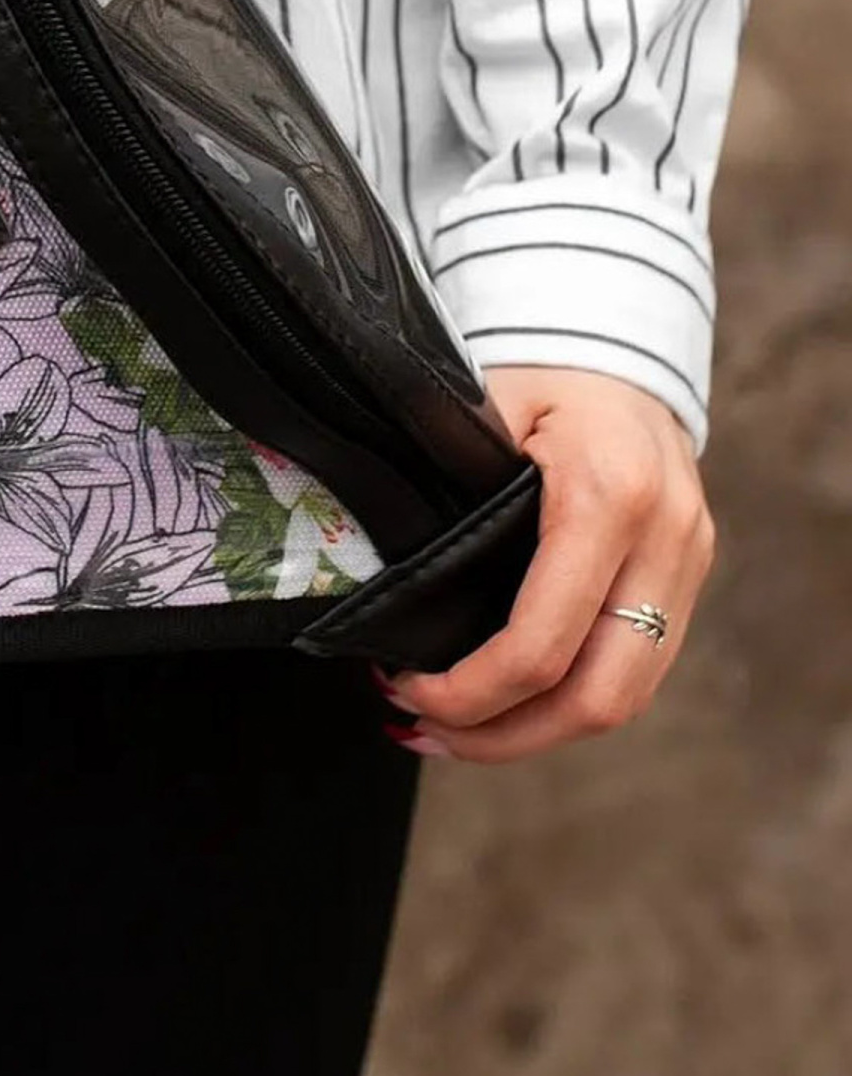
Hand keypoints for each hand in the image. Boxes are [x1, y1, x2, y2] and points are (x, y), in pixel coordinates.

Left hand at [381, 365, 713, 762]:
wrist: (616, 339)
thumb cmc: (537, 372)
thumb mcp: (483, 408)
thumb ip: (450, 490)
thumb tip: (388, 590)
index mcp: (606, 495)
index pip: (544, 641)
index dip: (472, 691)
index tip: (407, 692)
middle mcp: (665, 538)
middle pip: (599, 698)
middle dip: (505, 736)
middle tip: (423, 731)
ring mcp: (688, 563)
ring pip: (626, 698)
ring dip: (536, 732)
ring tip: (454, 733)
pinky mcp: (689, 579)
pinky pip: (635, 668)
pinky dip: (570, 699)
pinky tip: (509, 704)